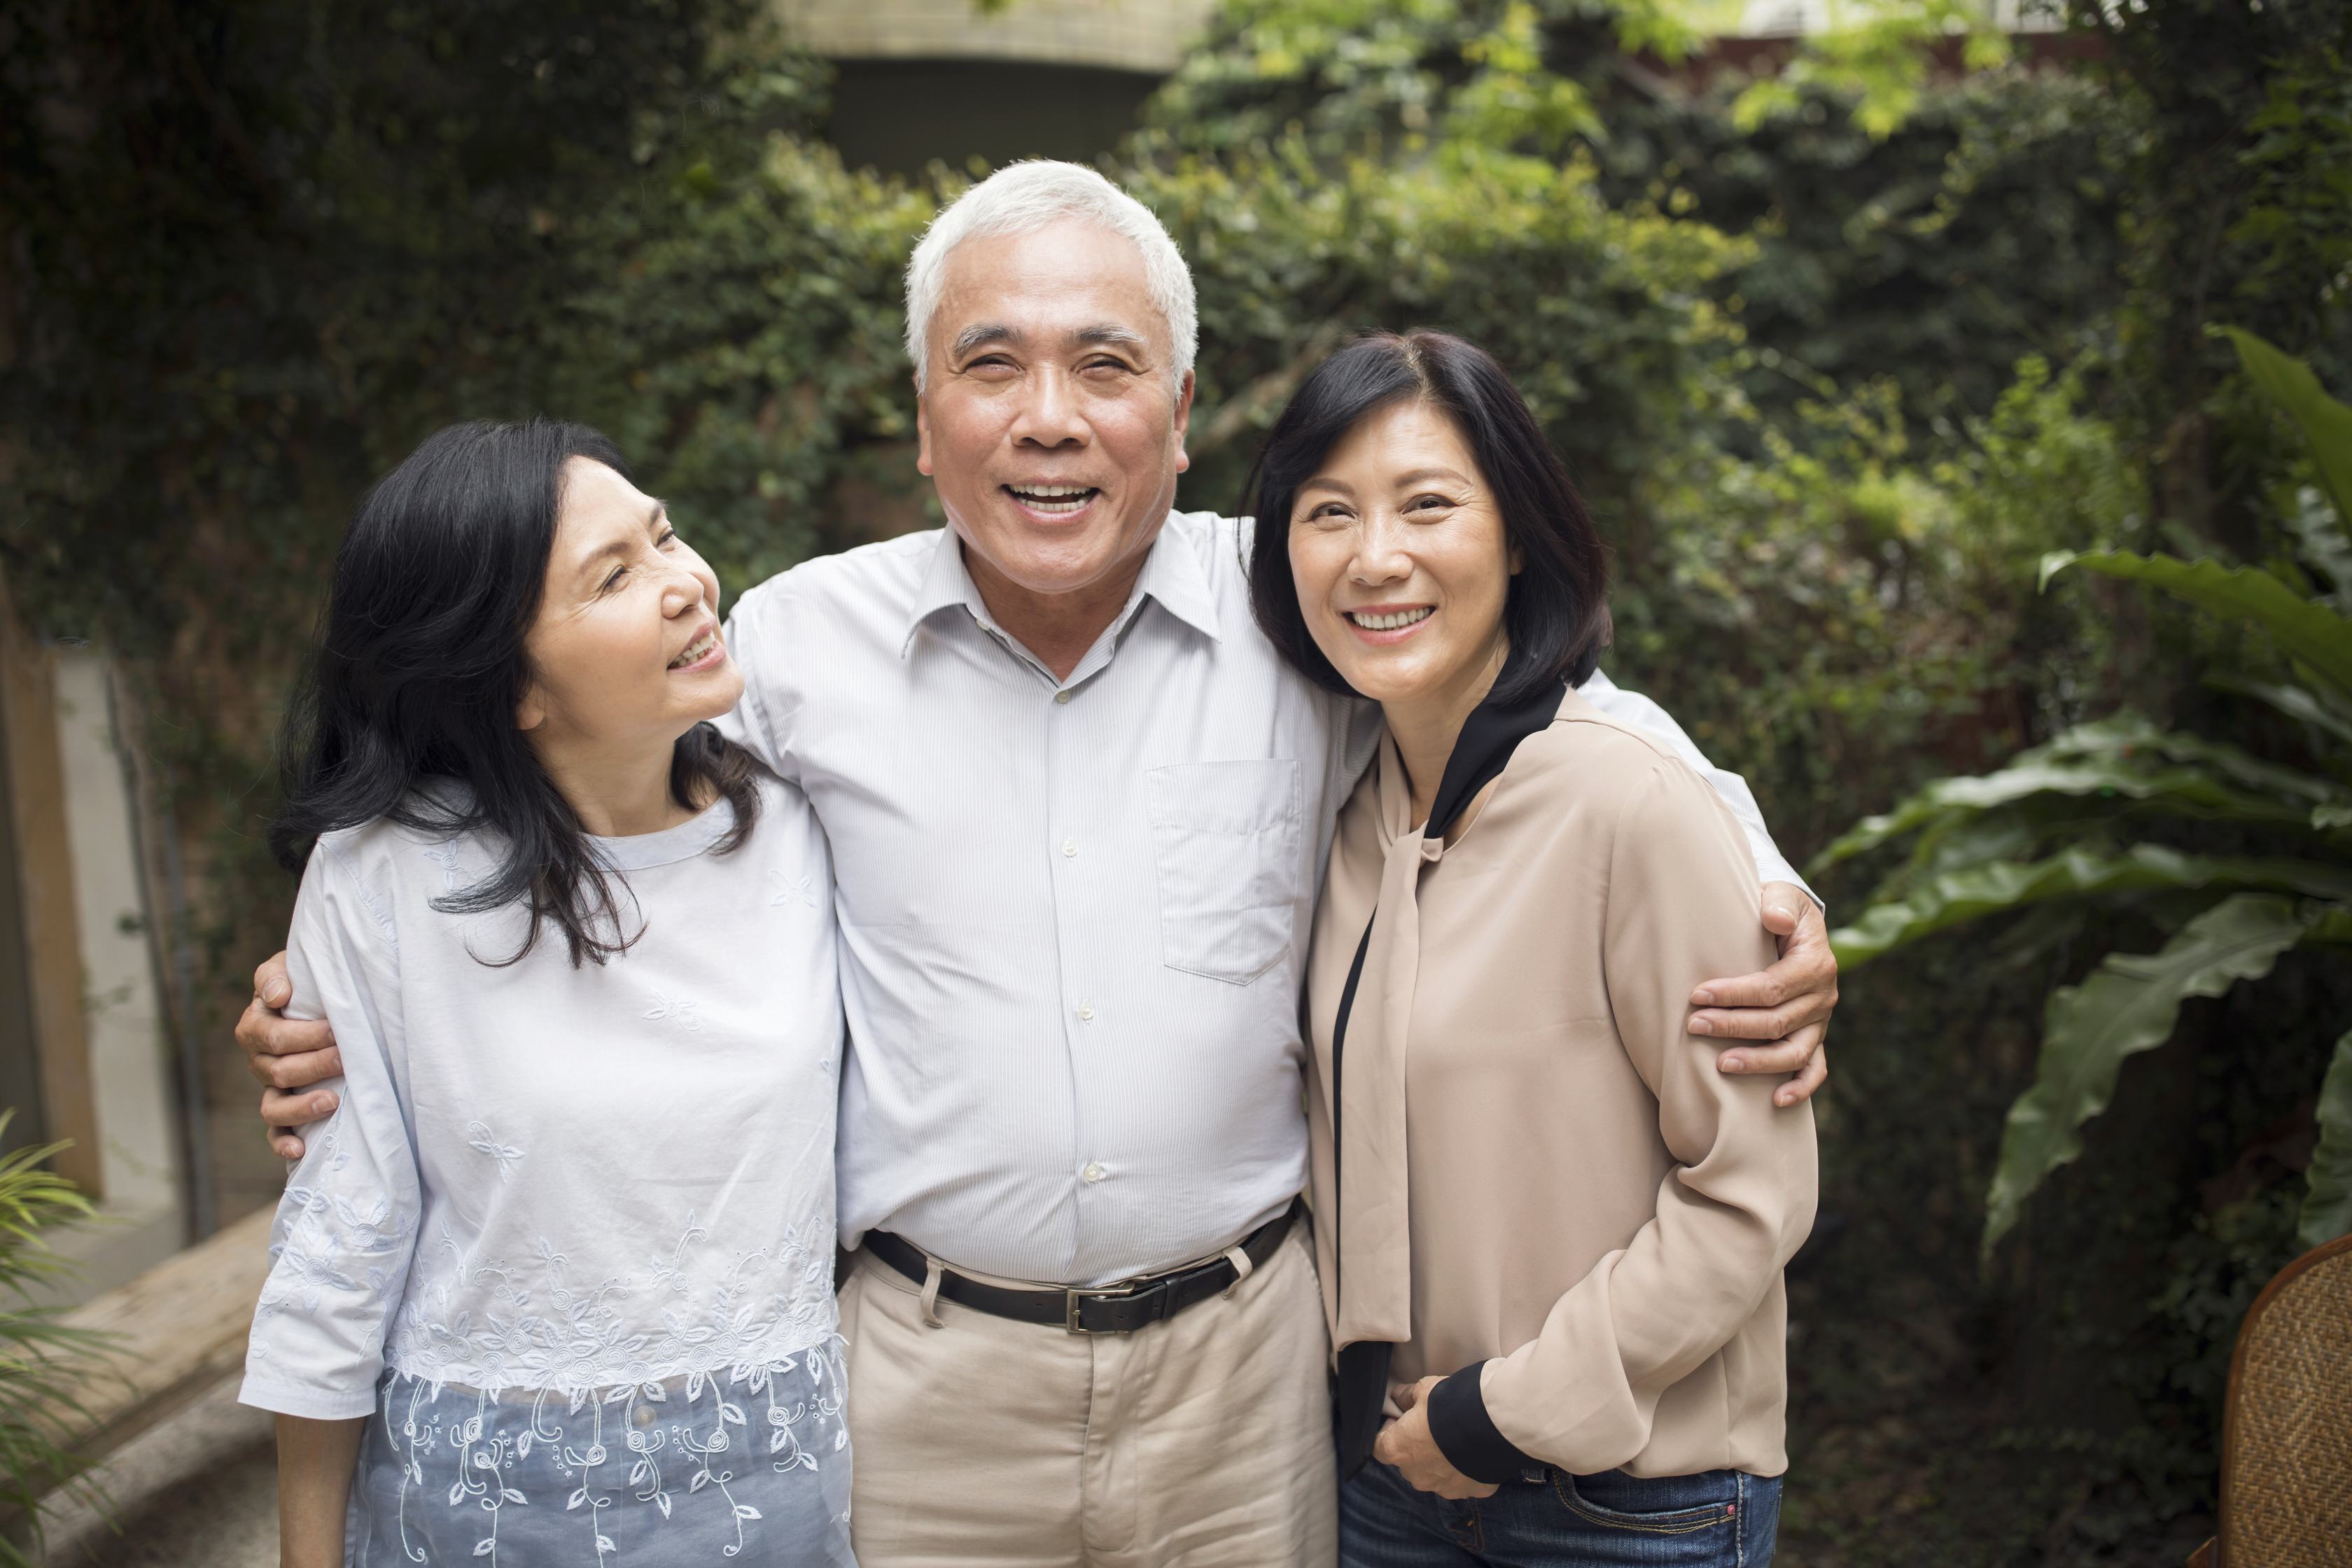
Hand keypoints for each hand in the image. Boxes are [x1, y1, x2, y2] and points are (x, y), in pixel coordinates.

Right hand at [238, 951, 341, 1159]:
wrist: (324, 996)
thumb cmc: (307, 981)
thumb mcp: (290, 967)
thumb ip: (276, 976)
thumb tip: (277, 996)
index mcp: (257, 1025)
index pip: (270, 1036)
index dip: (302, 1036)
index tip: (335, 1029)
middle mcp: (260, 1059)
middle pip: (277, 1071)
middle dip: (314, 1065)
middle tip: (345, 1057)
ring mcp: (272, 1087)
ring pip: (273, 1107)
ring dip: (301, 1107)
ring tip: (332, 1101)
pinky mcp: (286, 1109)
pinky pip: (276, 1133)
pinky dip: (283, 1144)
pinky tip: (299, 1151)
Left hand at [1371, 1377, 1498, 1499]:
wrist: (1491, 1425)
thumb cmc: (1449, 1406)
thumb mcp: (1424, 1389)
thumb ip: (1408, 1395)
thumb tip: (1399, 1396)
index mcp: (1398, 1450)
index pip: (1379, 1446)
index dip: (1388, 1432)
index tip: (1400, 1420)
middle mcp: (1416, 1475)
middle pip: (1409, 1462)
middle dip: (1417, 1447)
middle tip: (1432, 1428)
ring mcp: (1442, 1487)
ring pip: (1435, 1475)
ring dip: (1441, 1462)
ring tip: (1457, 1439)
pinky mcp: (1468, 1492)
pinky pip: (1462, 1481)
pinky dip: (1465, 1470)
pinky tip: (1475, 1452)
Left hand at [1692, 881, 1833, 1106]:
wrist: (1794, 923)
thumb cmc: (1778, 908)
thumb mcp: (1783, 894)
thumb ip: (1778, 903)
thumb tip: (1772, 918)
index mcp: (1815, 962)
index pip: (1773, 986)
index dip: (1735, 994)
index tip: (1697, 995)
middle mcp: (1823, 996)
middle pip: (1778, 1021)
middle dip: (1733, 1026)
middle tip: (1694, 1025)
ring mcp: (1820, 1021)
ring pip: (1794, 1051)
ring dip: (1758, 1062)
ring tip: (1721, 1065)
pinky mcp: (1815, 1036)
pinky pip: (1815, 1068)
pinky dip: (1800, 1087)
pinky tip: (1776, 1101)